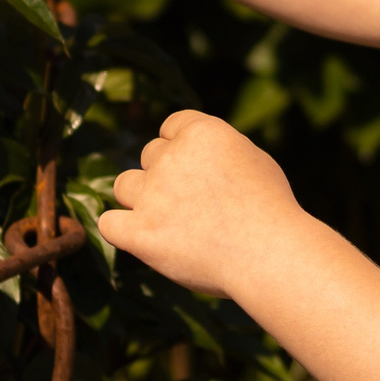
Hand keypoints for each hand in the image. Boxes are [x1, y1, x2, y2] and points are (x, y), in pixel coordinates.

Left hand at [103, 110, 307, 297]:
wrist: (269, 254)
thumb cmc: (270, 209)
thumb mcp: (252, 160)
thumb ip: (215, 150)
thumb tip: (193, 151)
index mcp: (201, 132)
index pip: (171, 126)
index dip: (182, 148)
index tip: (199, 172)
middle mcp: (171, 157)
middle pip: (150, 155)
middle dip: (167, 175)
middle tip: (195, 204)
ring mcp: (152, 195)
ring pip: (124, 185)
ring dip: (141, 198)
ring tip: (170, 222)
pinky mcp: (140, 232)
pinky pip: (109, 223)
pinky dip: (122, 229)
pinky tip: (141, 237)